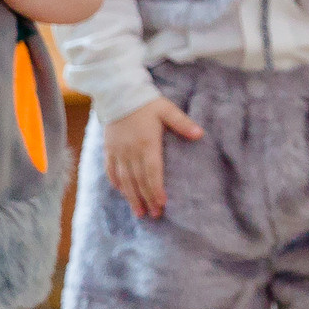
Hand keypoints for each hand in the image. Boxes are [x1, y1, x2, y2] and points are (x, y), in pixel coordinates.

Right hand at [104, 96, 203, 219]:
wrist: (117, 94)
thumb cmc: (146, 102)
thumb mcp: (167, 110)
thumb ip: (183, 123)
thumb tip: (200, 134)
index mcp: (147, 143)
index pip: (152, 172)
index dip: (156, 189)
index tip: (162, 203)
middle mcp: (130, 151)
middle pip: (138, 180)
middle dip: (146, 199)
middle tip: (154, 215)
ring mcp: (117, 152)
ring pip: (124, 180)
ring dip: (131, 197)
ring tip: (139, 212)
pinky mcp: (108, 150)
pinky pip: (111, 171)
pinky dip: (117, 184)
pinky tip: (123, 193)